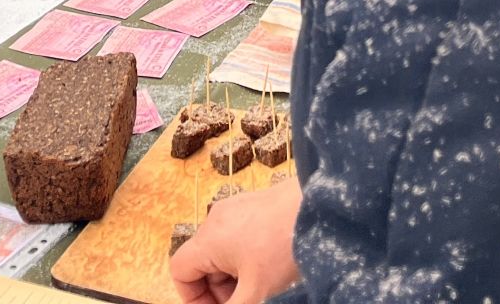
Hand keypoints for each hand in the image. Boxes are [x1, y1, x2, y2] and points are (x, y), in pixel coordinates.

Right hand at [172, 174, 301, 303]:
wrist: (320, 208)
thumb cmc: (285, 246)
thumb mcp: (257, 290)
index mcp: (209, 238)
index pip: (179, 270)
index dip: (192, 298)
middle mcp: (215, 219)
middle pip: (201, 262)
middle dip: (218, 290)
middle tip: (243, 301)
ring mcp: (234, 208)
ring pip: (220, 251)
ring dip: (232, 275)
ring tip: (259, 286)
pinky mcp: (252, 205)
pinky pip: (236, 236)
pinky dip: (244, 257)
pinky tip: (269, 267)